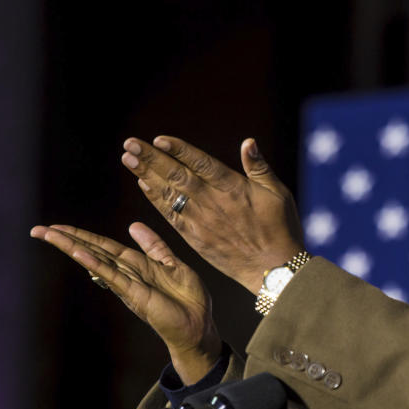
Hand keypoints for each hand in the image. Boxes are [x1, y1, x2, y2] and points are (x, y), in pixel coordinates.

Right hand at [30, 222, 221, 384]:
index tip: (57, 226)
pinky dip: (95, 264)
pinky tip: (78, 253)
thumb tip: (133, 225)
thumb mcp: (172, 264)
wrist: (198, 325)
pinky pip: (112, 276)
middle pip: (93, 251)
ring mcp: (128, 284)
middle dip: (67, 239)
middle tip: (38, 229)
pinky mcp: (135, 294)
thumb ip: (153, 246)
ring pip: (96, 261)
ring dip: (72, 247)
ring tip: (49, 234)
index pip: (104, 246)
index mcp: (136, 265)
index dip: (83, 235)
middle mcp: (127, 273)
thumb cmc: (187, 299)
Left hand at [120, 136, 303, 292]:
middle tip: (130, 144)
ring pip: (169, 194)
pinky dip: (156, 200)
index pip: (201, 164)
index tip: (158, 139)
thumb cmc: (281, 228)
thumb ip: (259, 167)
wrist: (273, 269)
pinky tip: (143, 185)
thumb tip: (248, 142)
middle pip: (177, 176)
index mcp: (233, 188)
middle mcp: (213, 203)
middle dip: (152, 159)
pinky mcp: (195, 237)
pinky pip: (171, 215)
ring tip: (128, 158)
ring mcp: (201, 221)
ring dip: (146, 175)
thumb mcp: (277, 193)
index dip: (179, 150)